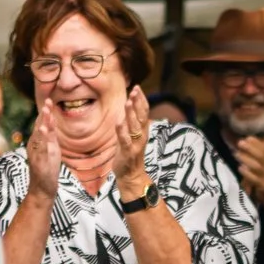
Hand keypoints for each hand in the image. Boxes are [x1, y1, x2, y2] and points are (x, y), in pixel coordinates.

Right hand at [19, 104, 62, 218]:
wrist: (42, 188)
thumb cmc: (46, 168)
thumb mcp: (51, 149)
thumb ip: (50, 135)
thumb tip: (51, 120)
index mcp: (37, 142)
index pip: (42, 124)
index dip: (45, 112)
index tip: (49, 99)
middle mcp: (35, 145)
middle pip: (39, 126)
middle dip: (44, 114)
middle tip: (48, 101)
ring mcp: (36, 153)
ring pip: (39, 135)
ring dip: (43, 122)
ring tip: (46, 111)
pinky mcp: (39, 161)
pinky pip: (41, 148)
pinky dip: (43, 139)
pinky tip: (45, 131)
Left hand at [114, 86, 152, 202]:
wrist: (131, 176)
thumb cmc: (129, 153)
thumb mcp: (131, 135)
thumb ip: (131, 121)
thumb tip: (128, 104)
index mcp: (143, 130)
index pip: (145, 112)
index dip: (141, 99)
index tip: (137, 87)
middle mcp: (142, 136)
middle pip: (142, 116)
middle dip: (138, 103)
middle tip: (135, 90)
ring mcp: (136, 145)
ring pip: (135, 127)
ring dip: (131, 114)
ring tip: (128, 102)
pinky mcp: (128, 153)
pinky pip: (125, 141)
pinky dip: (122, 132)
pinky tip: (119, 123)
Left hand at [233, 134, 263, 214]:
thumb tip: (263, 139)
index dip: (257, 142)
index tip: (247, 138)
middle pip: (262, 156)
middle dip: (250, 148)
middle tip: (239, 143)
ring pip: (258, 166)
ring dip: (246, 159)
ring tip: (236, 154)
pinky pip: (255, 179)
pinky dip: (247, 173)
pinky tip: (240, 168)